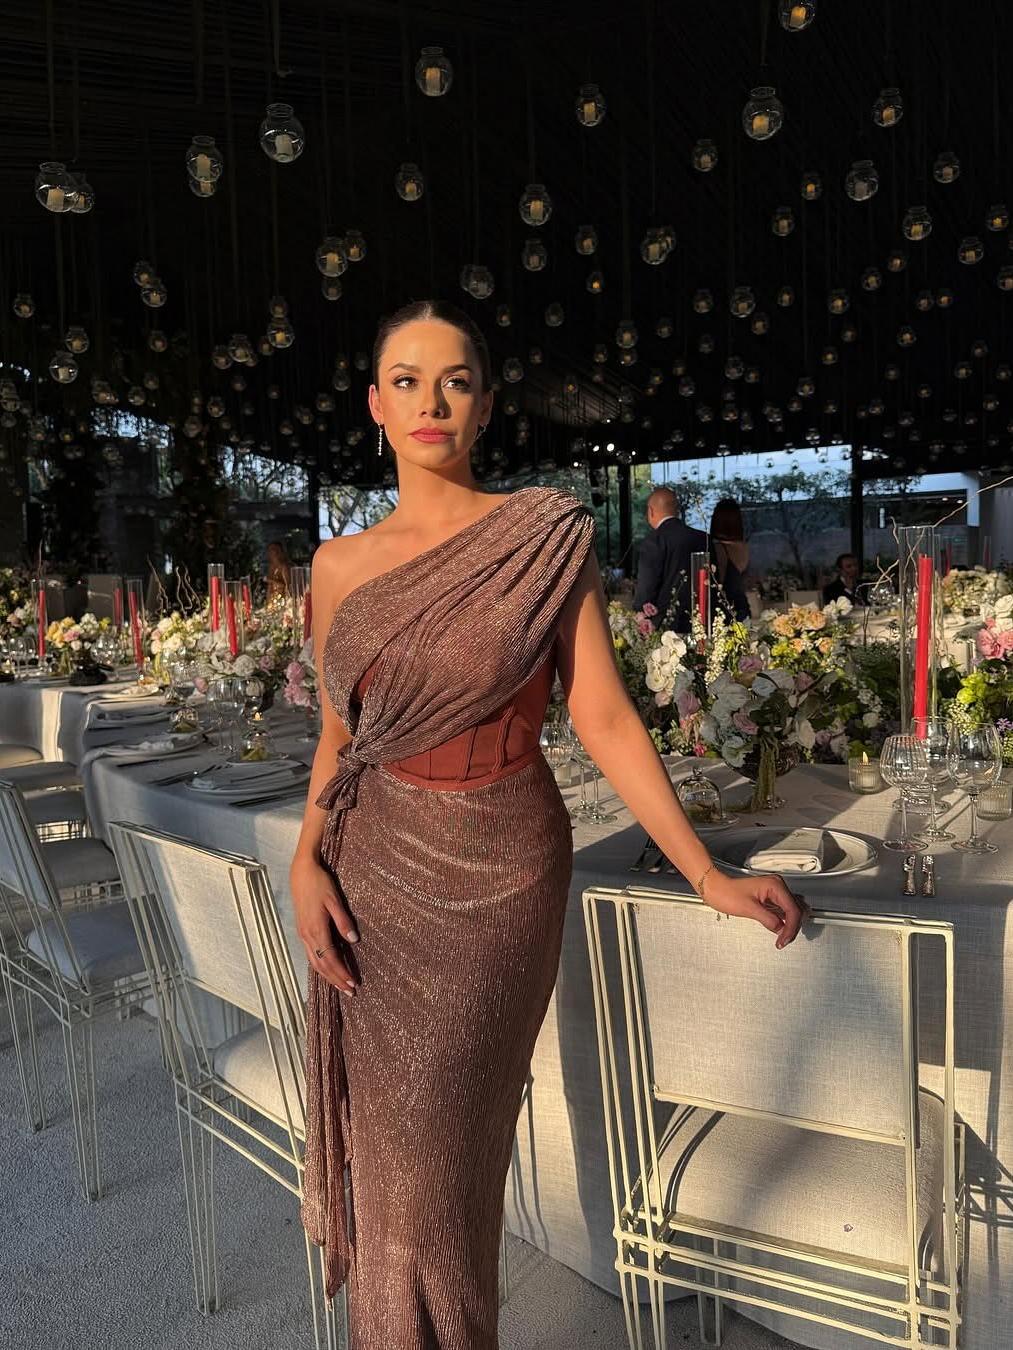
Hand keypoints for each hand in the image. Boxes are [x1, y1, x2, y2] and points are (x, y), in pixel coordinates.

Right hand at [290, 853, 359, 993]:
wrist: (301, 873)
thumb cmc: (319, 884)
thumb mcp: (334, 900)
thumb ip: (343, 921)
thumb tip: (354, 941)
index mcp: (316, 930)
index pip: (331, 959)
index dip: (342, 972)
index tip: (353, 983)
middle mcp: (307, 936)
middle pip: (322, 966)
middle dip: (336, 980)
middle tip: (350, 991)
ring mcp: (303, 934)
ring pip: (315, 963)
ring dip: (328, 976)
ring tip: (340, 985)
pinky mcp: (302, 931)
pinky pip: (311, 955)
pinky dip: (320, 967)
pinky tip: (327, 970)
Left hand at [702, 870, 809, 949]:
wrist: (715, 889)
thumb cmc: (726, 893)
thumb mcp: (749, 909)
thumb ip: (769, 920)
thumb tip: (781, 929)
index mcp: (775, 885)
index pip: (792, 909)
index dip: (791, 928)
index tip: (785, 939)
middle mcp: (777, 885)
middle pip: (796, 910)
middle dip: (793, 927)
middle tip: (784, 940)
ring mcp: (774, 891)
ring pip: (793, 910)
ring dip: (791, 924)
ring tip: (783, 938)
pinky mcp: (770, 897)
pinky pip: (784, 910)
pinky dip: (785, 921)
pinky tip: (780, 930)